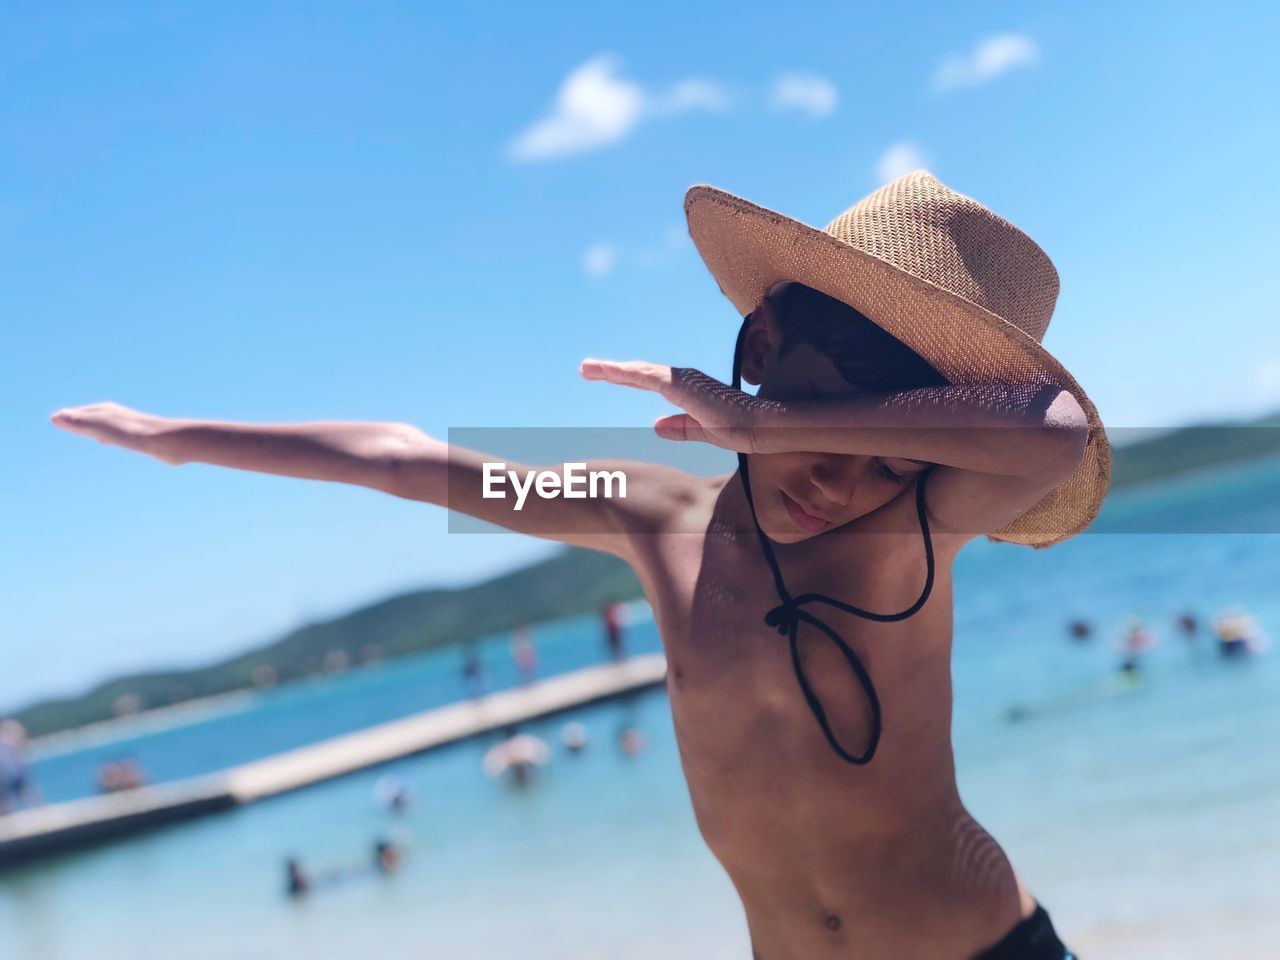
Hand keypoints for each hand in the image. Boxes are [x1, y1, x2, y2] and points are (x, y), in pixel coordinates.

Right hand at [50, 402, 185, 464]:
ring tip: (89, 433)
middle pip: (94, 416)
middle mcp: (118, 415)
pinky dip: (109, 436)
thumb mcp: (102, 428)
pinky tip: (110, 441)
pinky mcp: (141, 437)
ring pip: (107, 425)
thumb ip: (79, 422)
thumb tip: (55, 417)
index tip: (56, 420)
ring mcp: (129, 425)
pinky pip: (118, 434)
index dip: (70, 417)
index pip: (82, 413)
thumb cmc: (134, 433)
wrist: (168, 441)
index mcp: (108, 411)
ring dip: (96, 428)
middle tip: (67, 423)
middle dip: (82, 420)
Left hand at [580, 359, 777, 452]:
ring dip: (611, 369)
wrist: (759, 426)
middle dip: (613, 371)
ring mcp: (680, 380)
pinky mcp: (679, 385)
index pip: (650, 382)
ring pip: (637, 372)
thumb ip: (681, 428)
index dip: (627, 378)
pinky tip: (605, 372)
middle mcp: (682, 380)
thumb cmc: (740, 429)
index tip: (607, 376)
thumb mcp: (703, 431)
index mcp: (687, 390)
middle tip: (587, 369)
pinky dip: (623, 372)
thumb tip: (656, 426)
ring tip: (586, 368)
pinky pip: (644, 376)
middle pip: (639, 374)